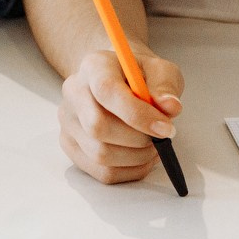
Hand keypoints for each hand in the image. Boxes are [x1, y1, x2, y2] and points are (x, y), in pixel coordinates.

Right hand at [57, 48, 183, 184]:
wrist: (117, 79)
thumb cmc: (139, 75)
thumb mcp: (160, 69)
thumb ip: (166, 85)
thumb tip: (170, 107)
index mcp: (93, 66)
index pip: (107, 92)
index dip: (138, 115)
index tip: (166, 128)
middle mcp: (73, 93)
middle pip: (97, 127)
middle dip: (138, 139)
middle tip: (161, 137)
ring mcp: (68, 122)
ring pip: (100, 154)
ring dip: (136, 157)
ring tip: (154, 146)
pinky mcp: (71, 145)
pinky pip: (101, 171)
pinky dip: (129, 171)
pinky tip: (142, 157)